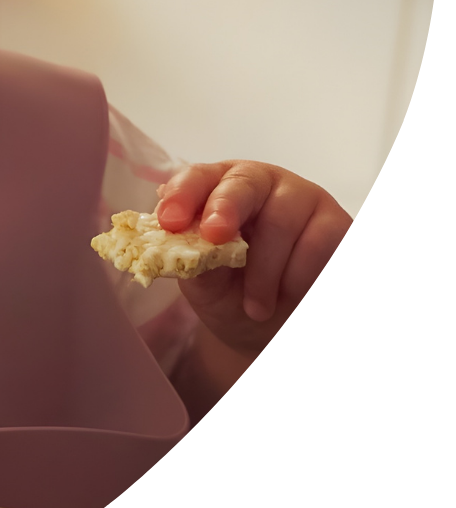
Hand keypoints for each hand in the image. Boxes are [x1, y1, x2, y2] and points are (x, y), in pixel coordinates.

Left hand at [156, 160, 350, 357]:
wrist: (276, 330)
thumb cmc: (234, 295)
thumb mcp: (207, 286)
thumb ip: (197, 263)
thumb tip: (184, 244)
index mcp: (218, 188)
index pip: (198, 177)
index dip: (183, 195)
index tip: (170, 221)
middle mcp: (261, 184)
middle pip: (245, 183)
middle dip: (225, 208)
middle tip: (214, 237)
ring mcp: (303, 199)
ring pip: (281, 221)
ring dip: (264, 271)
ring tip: (256, 307)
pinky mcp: (336, 224)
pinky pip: (318, 243)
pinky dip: (298, 277)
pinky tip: (289, 296)